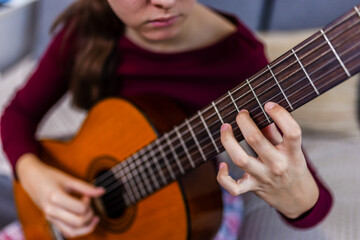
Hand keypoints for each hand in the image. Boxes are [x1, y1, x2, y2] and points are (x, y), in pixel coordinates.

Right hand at [16, 154, 104, 237]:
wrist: (31, 179)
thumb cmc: (49, 176)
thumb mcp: (68, 179)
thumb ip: (86, 187)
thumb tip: (102, 192)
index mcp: (55, 197)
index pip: (80, 208)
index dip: (89, 203)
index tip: (86, 196)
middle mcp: (51, 211)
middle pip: (78, 222)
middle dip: (89, 214)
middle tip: (88, 204)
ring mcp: (50, 217)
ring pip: (73, 232)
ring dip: (87, 226)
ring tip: (93, 217)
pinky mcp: (51, 221)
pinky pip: (67, 232)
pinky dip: (79, 229)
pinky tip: (86, 220)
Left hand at [217, 102, 318, 218]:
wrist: (299, 200)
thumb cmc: (293, 167)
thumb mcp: (292, 150)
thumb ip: (277, 133)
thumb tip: (260, 113)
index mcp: (293, 153)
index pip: (292, 132)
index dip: (280, 114)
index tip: (268, 104)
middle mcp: (278, 165)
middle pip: (255, 140)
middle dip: (244, 121)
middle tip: (241, 113)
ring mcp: (264, 178)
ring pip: (240, 159)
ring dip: (228, 141)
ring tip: (225, 127)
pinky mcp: (253, 188)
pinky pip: (233, 187)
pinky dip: (223, 177)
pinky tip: (222, 165)